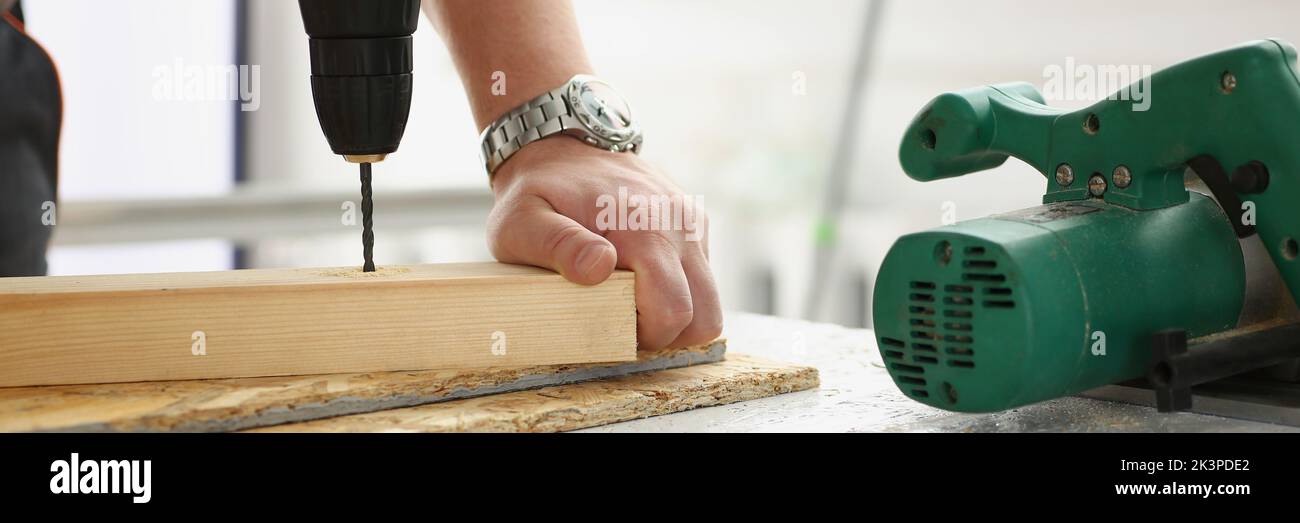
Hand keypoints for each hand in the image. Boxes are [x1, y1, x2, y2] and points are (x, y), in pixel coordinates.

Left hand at [486, 136, 721, 349]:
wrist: (561, 145)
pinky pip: (702, 276)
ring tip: (630, 296)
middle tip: (623, 317)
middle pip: (705, 317)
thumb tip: (600, 267)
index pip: (673, 312)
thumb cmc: (538, 192)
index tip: (611, 322)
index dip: (644, 335)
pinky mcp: (695, 222)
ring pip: (709, 300)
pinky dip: (678, 288)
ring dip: (675, 311)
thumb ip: (559, 246)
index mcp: (644, 229)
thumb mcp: (523, 222)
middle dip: (667, 333)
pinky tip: (639, 272)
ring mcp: (691, 222)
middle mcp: (679, 224)